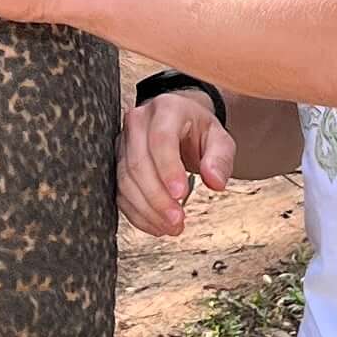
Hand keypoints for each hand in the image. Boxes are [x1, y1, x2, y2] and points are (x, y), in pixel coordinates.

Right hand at [119, 87, 236, 239]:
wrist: (180, 124)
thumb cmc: (199, 130)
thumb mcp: (219, 138)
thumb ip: (220, 158)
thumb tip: (215, 181)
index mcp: (166, 109)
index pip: (161, 139)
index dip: (168, 169)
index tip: (181, 195)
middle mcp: (138, 122)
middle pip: (138, 163)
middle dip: (157, 197)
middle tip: (177, 221)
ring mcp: (123, 142)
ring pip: (125, 180)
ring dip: (147, 209)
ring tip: (171, 227)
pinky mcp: (116, 162)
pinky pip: (120, 192)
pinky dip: (137, 213)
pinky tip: (156, 226)